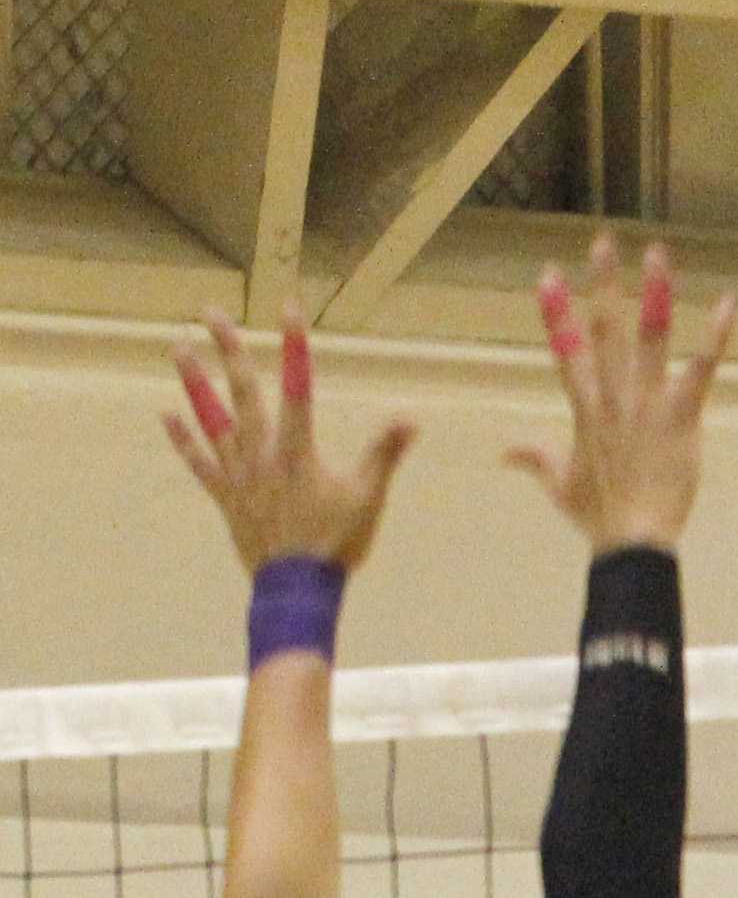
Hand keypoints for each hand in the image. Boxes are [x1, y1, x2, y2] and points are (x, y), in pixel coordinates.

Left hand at [164, 309, 416, 576]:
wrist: (296, 588)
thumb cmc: (337, 543)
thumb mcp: (369, 498)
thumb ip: (385, 454)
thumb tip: (410, 419)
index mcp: (298, 450)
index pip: (298, 387)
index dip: (294, 346)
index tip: (288, 308)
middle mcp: (262, 454)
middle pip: (242, 391)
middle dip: (228, 348)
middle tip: (211, 312)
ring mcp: (239, 474)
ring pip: (212, 419)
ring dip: (194, 382)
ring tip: (177, 348)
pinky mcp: (227, 496)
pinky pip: (199, 462)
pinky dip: (183, 438)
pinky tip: (167, 414)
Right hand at [508, 234, 735, 553]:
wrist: (632, 540)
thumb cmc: (598, 516)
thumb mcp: (559, 485)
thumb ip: (533, 459)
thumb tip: (503, 451)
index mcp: (584, 408)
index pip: (566, 350)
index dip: (556, 312)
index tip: (547, 273)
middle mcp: (612, 396)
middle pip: (604, 329)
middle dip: (602, 282)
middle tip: (604, 240)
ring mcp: (646, 403)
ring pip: (649, 338)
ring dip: (654, 294)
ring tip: (658, 254)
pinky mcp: (681, 416)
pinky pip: (700, 370)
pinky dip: (716, 337)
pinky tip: (729, 305)